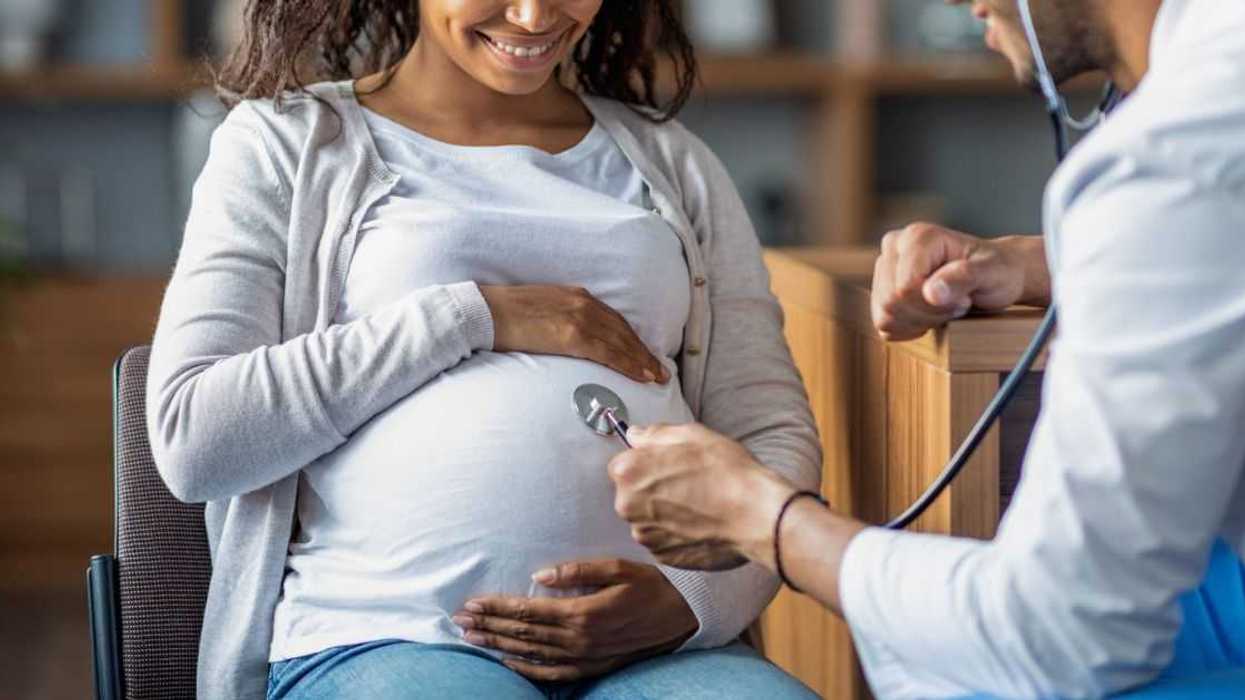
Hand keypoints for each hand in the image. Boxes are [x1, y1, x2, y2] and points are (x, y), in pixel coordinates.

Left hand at [453, 559, 696, 682]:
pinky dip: (528, 670)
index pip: (528, 611)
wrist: (684, 616)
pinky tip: (509, 663)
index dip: (497, 607)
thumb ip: (576, 571)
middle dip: (488, 626)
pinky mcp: (594, 667)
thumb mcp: (618, 568)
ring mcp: (586, 657)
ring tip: (473, 639)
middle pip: (523, 634)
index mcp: (583, 612)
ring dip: (499, 646)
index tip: (472, 603)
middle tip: (459, 621)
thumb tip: (538, 574)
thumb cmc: (651, 585)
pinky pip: (553, 674)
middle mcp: (579, 639)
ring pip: (532, 653)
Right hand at [479, 285, 668, 383]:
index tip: (645, 353)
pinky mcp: (571, 334)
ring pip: (621, 342)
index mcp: (576, 296)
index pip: (613, 320)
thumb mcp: (541, 309)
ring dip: (641, 360)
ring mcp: (579, 318)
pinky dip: (628, 363)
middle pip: (623, 331)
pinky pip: (608, 352)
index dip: (631, 339)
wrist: (485, 311)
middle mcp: (583, 303)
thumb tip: (568, 339)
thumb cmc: (505, 314)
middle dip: (642, 351)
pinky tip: (640, 374)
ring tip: (655, 377)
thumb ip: (561, 319)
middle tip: (659, 371)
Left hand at [609, 423, 794, 570]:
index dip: (646, 463)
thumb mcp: (690, 434)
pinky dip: (675, 532)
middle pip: (631, 493)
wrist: (755, 516)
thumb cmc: (726, 472)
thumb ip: (654, 434)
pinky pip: (662, 539)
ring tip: (697, 504)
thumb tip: (635, 436)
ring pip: (647, 518)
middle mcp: (627, 507)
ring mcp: (645, 535)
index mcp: (628, 472)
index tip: (667, 464)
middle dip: (652, 488)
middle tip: (687, 483)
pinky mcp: (662, 556)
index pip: (622, 464)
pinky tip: (699, 522)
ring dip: (664, 512)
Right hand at [871, 224, 1049, 341]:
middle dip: (927, 314)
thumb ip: (964, 277)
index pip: (904, 287)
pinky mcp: (881, 289)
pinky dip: (909, 328)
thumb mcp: (992, 272)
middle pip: (892, 300)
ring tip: (945, 309)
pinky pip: (883, 323)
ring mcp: (884, 268)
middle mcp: (894, 246)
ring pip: (884, 314)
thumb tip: (931, 293)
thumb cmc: (997, 269)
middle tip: (957, 305)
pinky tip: (930, 317)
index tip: (964, 298)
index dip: (935, 304)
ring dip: (919, 321)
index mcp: (918, 236)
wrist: (995, 274)